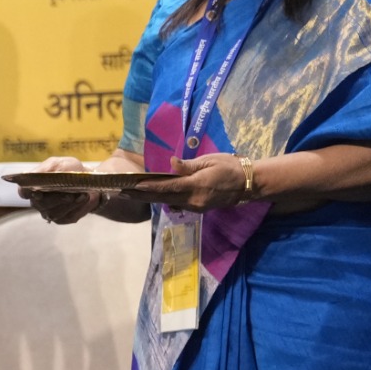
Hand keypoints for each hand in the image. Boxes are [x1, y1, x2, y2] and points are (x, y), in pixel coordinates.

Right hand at [29, 153, 152, 224]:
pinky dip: (78, 208)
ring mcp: (49, 211)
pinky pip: (68, 217)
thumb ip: (47, 169)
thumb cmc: (71, 171)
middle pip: (40, 204)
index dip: (28, 192)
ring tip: (83, 194)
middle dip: (57, 199)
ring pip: (55, 212)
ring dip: (70, 203)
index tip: (38, 192)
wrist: (90, 180)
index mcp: (33, 185)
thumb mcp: (60, 164)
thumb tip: (33, 175)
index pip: (23, 191)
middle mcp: (38, 201)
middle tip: (71, 194)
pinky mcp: (63, 219)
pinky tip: (84, 199)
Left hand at [132, 153, 249, 212]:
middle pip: (162, 198)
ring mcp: (196, 207)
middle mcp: (193, 200)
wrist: (249, 184)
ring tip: (130, 195)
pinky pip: (177, 204)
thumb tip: (170, 163)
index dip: (148, 188)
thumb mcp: (209, 161)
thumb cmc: (230, 167)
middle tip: (121, 193)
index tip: (132, 186)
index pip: (167, 188)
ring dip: (149, 199)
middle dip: (141, 196)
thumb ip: (188, 166)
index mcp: (196, 186)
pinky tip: (150, 197)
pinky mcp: (198, 209)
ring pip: (168, 202)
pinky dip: (163, 200)